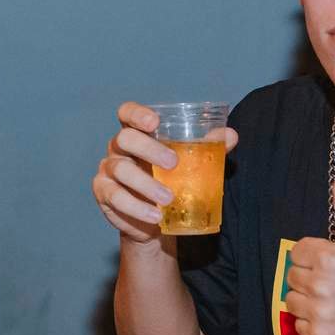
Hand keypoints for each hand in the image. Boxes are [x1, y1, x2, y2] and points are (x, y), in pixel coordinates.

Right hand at [92, 101, 237, 244]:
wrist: (154, 220)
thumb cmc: (171, 182)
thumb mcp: (189, 163)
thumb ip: (207, 148)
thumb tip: (231, 135)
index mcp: (137, 134)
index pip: (127, 113)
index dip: (137, 114)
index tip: (154, 122)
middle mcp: (118, 148)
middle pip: (124, 139)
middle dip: (148, 149)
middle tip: (173, 164)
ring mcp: (108, 170)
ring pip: (121, 170)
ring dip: (146, 184)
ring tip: (168, 198)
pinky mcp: (103, 193)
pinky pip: (115, 197)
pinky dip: (136, 207)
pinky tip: (155, 215)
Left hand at [284, 170, 334, 334]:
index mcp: (331, 258)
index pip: (297, 251)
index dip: (314, 255)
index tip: (334, 263)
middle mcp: (323, 287)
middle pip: (292, 276)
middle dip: (310, 276)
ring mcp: (321, 315)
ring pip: (292, 301)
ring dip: (308, 300)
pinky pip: (299, 326)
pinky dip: (312, 323)